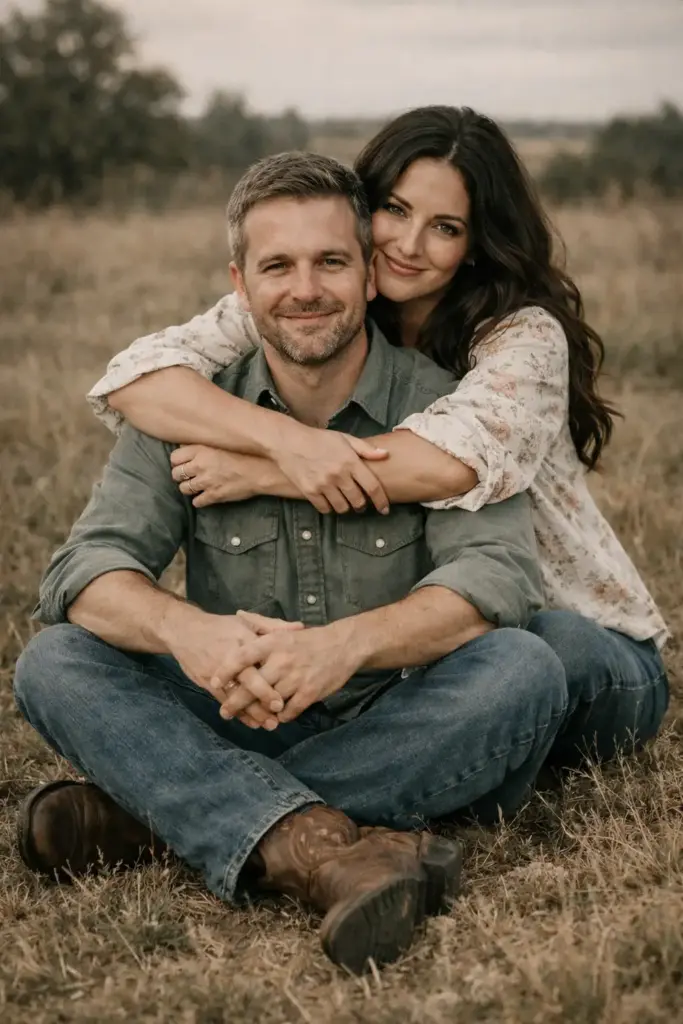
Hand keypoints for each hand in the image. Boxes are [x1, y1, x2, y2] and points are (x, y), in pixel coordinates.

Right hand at [162, 606, 303, 727]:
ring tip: (268, 724)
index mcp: (243, 641)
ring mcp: (218, 673)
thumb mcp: (246, 621)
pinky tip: (251, 722)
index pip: (257, 663)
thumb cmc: (220, 627)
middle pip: (247, 682)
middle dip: (262, 700)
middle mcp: (230, 658)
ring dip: (251, 712)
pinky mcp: (208, 683)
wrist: (184, 631)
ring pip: (236, 696)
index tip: (282, 698)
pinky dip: (238, 713)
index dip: (268, 682)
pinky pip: (224, 700)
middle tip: (277, 714)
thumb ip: (273, 626)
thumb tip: (300, 627)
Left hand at [170, 445, 268, 506]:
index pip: (174, 457)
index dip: (177, 461)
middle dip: (180, 475)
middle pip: (176, 474)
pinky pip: (197, 502)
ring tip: (196, 485)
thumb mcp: (220, 443)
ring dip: (188, 488)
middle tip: (188, 475)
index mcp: (200, 450)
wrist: (260, 470)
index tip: (182, 463)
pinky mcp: (214, 495)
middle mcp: (200, 466)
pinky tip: (204, 496)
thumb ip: (201, 444)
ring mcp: (206, 482)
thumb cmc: (244, 454)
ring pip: (184, 489)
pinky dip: (199, 500)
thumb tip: (186, 445)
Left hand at [212, 618, 360, 724]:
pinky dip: (280, 716)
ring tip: (247, 719)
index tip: (214, 682)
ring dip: (257, 712)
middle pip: (251, 685)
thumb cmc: (309, 640)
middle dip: (235, 701)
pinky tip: (275, 718)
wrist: (343, 645)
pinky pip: (288, 711)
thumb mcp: (283, 629)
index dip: (226, 671)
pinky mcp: (310, 693)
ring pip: (268, 701)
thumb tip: (238, 614)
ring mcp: (296, 678)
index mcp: (273, 642)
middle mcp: (282, 660)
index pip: (242, 656)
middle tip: (224, 711)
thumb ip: (259, 624)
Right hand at [272, 424, 390, 514]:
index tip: (384, 509)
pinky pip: (325, 509)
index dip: (381, 501)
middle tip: (360, 503)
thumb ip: (365, 449)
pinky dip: (329, 508)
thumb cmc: (319, 439)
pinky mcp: (310, 491)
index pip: (372, 487)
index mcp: (350, 461)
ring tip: (344, 502)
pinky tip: (330, 501)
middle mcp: (338, 474)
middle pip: (358, 501)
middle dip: (362, 505)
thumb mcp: (344, 439)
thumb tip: (385, 454)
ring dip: (346, 507)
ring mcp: (323, 484)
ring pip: (342, 508)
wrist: (289, 441)